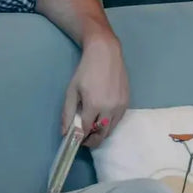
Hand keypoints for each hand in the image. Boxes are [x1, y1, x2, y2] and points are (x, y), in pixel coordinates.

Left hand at [62, 32, 128, 146]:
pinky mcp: (127, 101)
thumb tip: (65, 133)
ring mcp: (121, 105)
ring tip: (93, 126)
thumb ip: (67, 113)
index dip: (80, 137)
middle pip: (102, 135)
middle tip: (85, 137)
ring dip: (102, 132)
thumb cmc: (86, 70)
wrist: (105, 53)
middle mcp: (110, 108)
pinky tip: (103, 115)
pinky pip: (118, 119)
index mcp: (94, 106)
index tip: (75, 138)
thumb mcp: (72, 91)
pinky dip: (110, 122)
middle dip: (92, 140)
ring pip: (112, 129)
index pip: (87, 131)